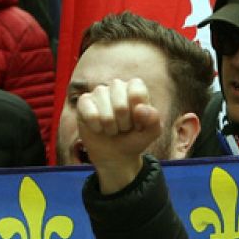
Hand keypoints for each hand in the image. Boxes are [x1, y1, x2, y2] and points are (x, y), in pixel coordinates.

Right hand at [74, 78, 162, 193]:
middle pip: (121, 104)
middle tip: (124, 127)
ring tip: (112, 129)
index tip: (138, 124)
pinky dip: (96, 127)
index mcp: (135, 87)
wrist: (116, 153)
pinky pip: (90, 114)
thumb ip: (154, 120)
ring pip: (105, 110)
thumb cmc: (135, 138)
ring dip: (110, 127)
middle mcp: (117, 86)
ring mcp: (99, 92)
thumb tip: (141, 109)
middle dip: (124, 123)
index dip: (138, 114)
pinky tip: (99, 128)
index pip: (136, 93)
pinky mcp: (84, 102)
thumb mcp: (151, 132)